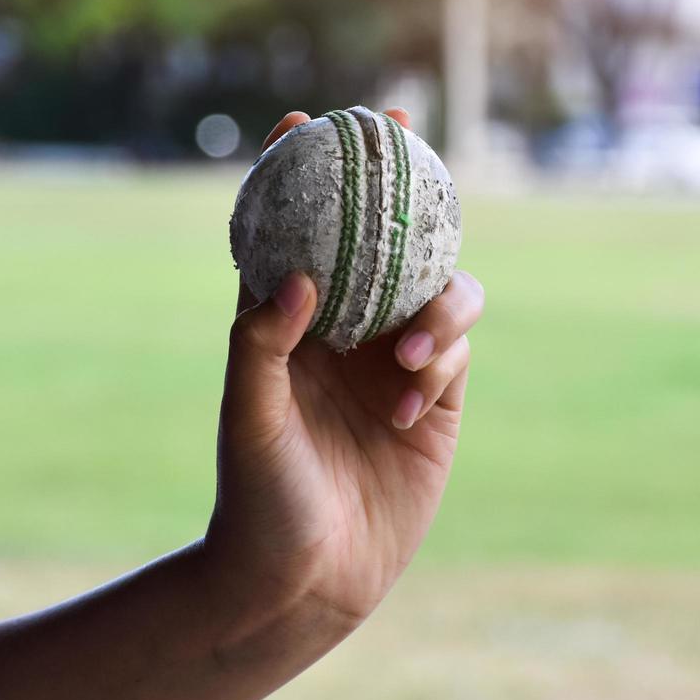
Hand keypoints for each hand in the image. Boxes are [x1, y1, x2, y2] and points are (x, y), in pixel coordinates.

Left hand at [205, 110, 484, 631]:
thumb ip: (261, 342)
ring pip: (434, 287)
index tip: (304, 120)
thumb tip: (297, 275)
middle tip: (405, 128)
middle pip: (380, 238)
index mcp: (288, 323)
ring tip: (407, 355)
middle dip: (397, 183)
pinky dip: (438, 363)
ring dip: (433, 305)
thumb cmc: (258, 496)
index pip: (295, 232)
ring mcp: (393, 362)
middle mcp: (343, 332)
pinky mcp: (434, 400)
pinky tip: (405, 410)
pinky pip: (452, 350)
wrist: (308, 579)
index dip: (300, 173)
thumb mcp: (247, 416)